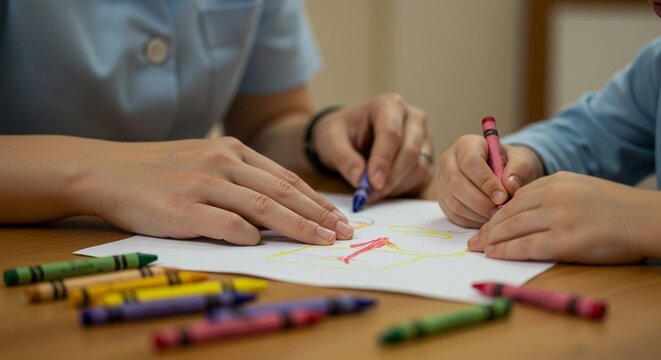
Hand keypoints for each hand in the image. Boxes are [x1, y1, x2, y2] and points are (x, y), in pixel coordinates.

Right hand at [81, 137, 352, 244]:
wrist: (107, 170)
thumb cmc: (159, 171)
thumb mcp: (205, 161)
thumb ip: (240, 179)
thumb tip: (279, 207)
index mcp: (232, 150)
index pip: (285, 178)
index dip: (315, 200)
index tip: (338, 217)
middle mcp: (223, 163)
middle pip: (282, 192)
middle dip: (318, 214)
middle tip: (343, 232)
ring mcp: (203, 184)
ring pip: (263, 207)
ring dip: (298, 226)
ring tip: (322, 240)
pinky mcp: (182, 208)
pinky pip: (225, 224)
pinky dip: (248, 235)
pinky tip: (263, 243)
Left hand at [311, 93, 433, 201]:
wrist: (350, 135)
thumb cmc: (342, 132)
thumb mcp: (331, 140)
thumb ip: (343, 158)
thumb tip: (359, 179)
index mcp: (389, 105)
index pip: (391, 134)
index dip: (383, 160)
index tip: (372, 183)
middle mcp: (412, 118)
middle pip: (410, 151)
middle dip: (391, 177)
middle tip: (370, 195)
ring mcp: (423, 138)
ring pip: (419, 167)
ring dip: (396, 185)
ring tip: (372, 193)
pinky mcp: (426, 157)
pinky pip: (422, 177)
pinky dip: (403, 188)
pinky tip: (384, 190)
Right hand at [437, 135, 543, 226]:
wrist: (500, 172)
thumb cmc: (509, 164)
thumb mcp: (521, 160)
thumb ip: (519, 168)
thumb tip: (510, 185)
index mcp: (466, 144)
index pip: (469, 161)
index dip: (485, 181)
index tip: (503, 196)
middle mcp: (448, 161)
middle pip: (456, 183)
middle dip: (480, 201)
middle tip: (500, 210)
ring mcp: (442, 181)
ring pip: (454, 202)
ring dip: (477, 213)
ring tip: (497, 215)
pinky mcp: (443, 199)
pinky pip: (454, 214)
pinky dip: (472, 220)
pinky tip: (487, 218)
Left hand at [467, 171, 656, 263]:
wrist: (645, 218)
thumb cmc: (617, 208)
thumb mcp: (580, 188)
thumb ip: (553, 196)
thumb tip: (526, 211)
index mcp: (555, 181)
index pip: (515, 198)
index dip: (497, 213)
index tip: (486, 224)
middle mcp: (552, 196)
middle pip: (509, 213)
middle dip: (488, 228)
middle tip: (474, 239)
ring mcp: (557, 217)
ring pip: (512, 229)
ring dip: (491, 240)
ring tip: (477, 248)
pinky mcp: (564, 240)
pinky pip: (525, 246)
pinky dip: (505, 251)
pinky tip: (493, 254)